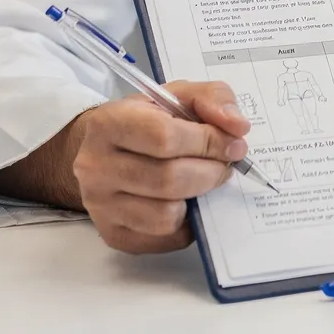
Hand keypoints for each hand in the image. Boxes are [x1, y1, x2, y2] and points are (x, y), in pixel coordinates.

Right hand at [68, 80, 249, 253]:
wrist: (105, 150)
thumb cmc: (147, 120)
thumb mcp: (178, 95)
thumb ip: (213, 99)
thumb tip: (238, 127)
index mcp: (108, 123)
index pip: (165, 138)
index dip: (208, 142)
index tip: (232, 144)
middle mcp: (96, 167)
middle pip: (169, 180)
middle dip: (210, 173)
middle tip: (224, 165)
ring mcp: (101, 205)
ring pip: (167, 215)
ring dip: (199, 199)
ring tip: (203, 181)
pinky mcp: (114, 234)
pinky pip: (165, 238)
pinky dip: (187, 222)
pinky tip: (187, 201)